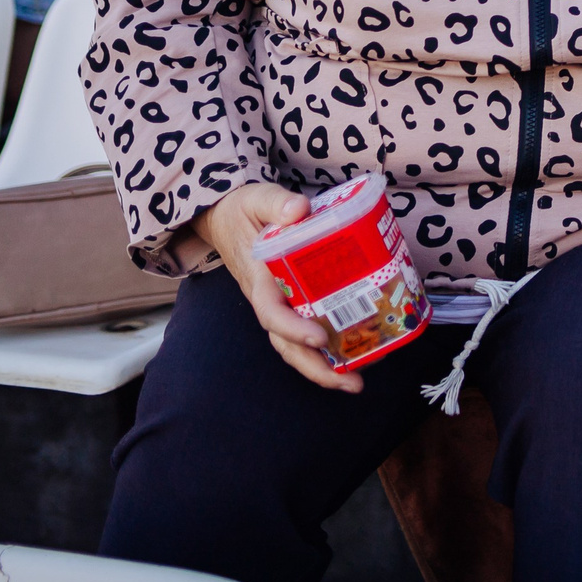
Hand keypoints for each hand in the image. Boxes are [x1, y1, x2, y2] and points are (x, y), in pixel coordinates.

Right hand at [196, 183, 353, 389]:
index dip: (293, 328)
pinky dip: (327, 347)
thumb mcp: (258, 198)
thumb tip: (298, 210)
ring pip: (296, 345)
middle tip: (351, 383)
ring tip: (357, 380)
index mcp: (259, 278)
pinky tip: (356, 353)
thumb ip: (277, 203)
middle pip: (286, 344)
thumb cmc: (243, 209)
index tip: (319, 337)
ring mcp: (279, 303)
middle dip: (316, 367)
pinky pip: (306, 329)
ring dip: (324, 366)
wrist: (225, 215)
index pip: (271, 312)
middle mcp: (268, 299)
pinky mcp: (291, 301)